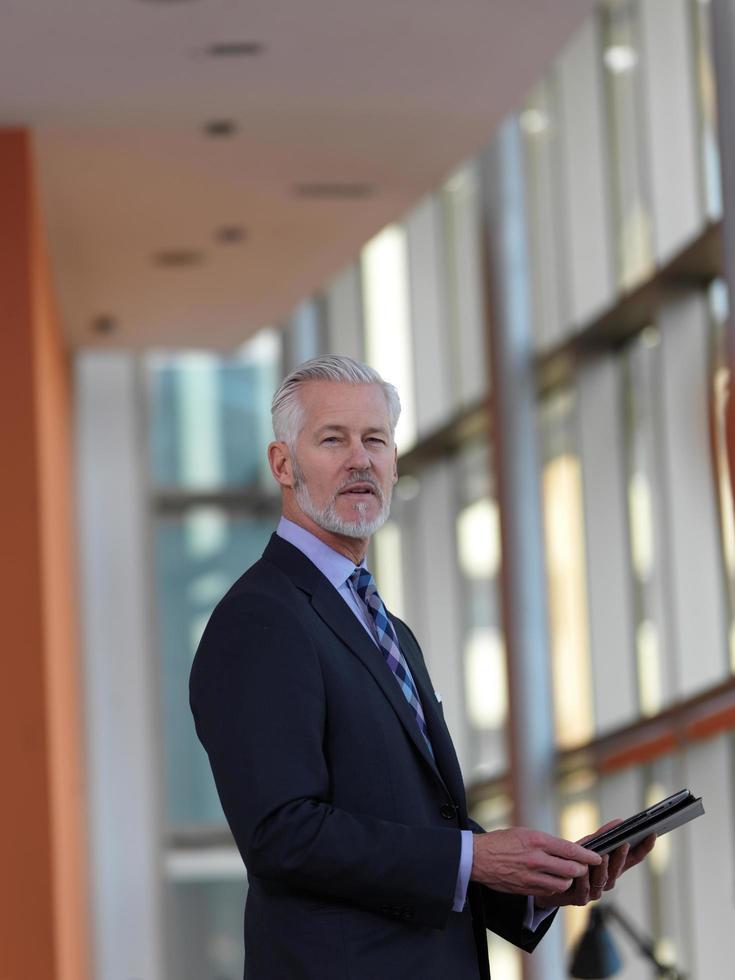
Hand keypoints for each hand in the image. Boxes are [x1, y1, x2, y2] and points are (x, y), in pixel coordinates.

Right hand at [470, 827, 601, 897]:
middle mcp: (537, 859)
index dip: (587, 855)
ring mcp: (532, 876)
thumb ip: (545, 842)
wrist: (478, 858)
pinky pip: (549, 892)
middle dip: (581, 870)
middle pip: (571, 870)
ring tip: (567, 876)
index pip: (570, 849)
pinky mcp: (527, 889)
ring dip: (568, 881)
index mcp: (537, 840)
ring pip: (563, 884)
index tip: (597, 857)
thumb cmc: (501, 842)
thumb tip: (565, 850)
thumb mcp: (524, 833)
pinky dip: (554, 887)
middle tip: (583, 868)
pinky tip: (551, 881)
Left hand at [535, 821, 656, 908]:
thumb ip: (602, 835)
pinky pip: (584, 890)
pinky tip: (582, 871)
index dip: (644, 848)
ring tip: (604, 855)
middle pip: (619, 870)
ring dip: (605, 868)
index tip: (652, 835)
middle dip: (622, 856)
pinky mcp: (580, 900)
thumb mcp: (587, 845)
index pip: (632, 859)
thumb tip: (619, 821)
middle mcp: (607, 881)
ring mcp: (595, 892)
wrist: (549, 881)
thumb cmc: (571, 861)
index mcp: (612, 868)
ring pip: (604, 881)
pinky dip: (584, 879)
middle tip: (625, 843)